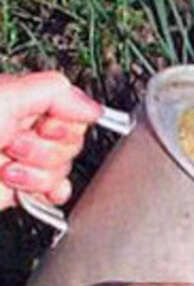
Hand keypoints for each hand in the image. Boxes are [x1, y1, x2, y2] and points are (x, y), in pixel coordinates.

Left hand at [0, 72, 102, 209]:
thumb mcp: (5, 97)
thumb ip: (55, 93)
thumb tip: (93, 107)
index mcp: (25, 102)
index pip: (76, 112)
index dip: (64, 123)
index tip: (43, 125)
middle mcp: (27, 129)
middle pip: (73, 142)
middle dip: (45, 149)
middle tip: (13, 145)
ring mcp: (26, 160)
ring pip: (64, 169)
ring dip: (36, 172)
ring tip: (5, 166)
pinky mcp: (22, 188)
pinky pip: (56, 192)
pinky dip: (48, 192)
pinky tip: (28, 187)